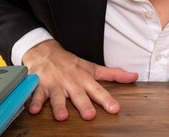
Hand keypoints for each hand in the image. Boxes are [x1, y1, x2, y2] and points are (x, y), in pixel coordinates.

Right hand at [22, 39, 137, 120]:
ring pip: (57, 96)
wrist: (45, 52)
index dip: (107, 100)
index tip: (114, 109)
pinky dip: (34, 101)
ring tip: (62, 116)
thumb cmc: (71, 63)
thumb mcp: (93, 67)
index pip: (98, 90)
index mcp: (84, 79)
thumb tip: (134, 76)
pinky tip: (34, 110)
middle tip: (89, 115)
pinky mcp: (39, 85)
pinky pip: (36, 94)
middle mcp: (70, 82)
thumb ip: (113, 74)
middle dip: (83, 105)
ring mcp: (54, 84)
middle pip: (78, 95)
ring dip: (59, 106)